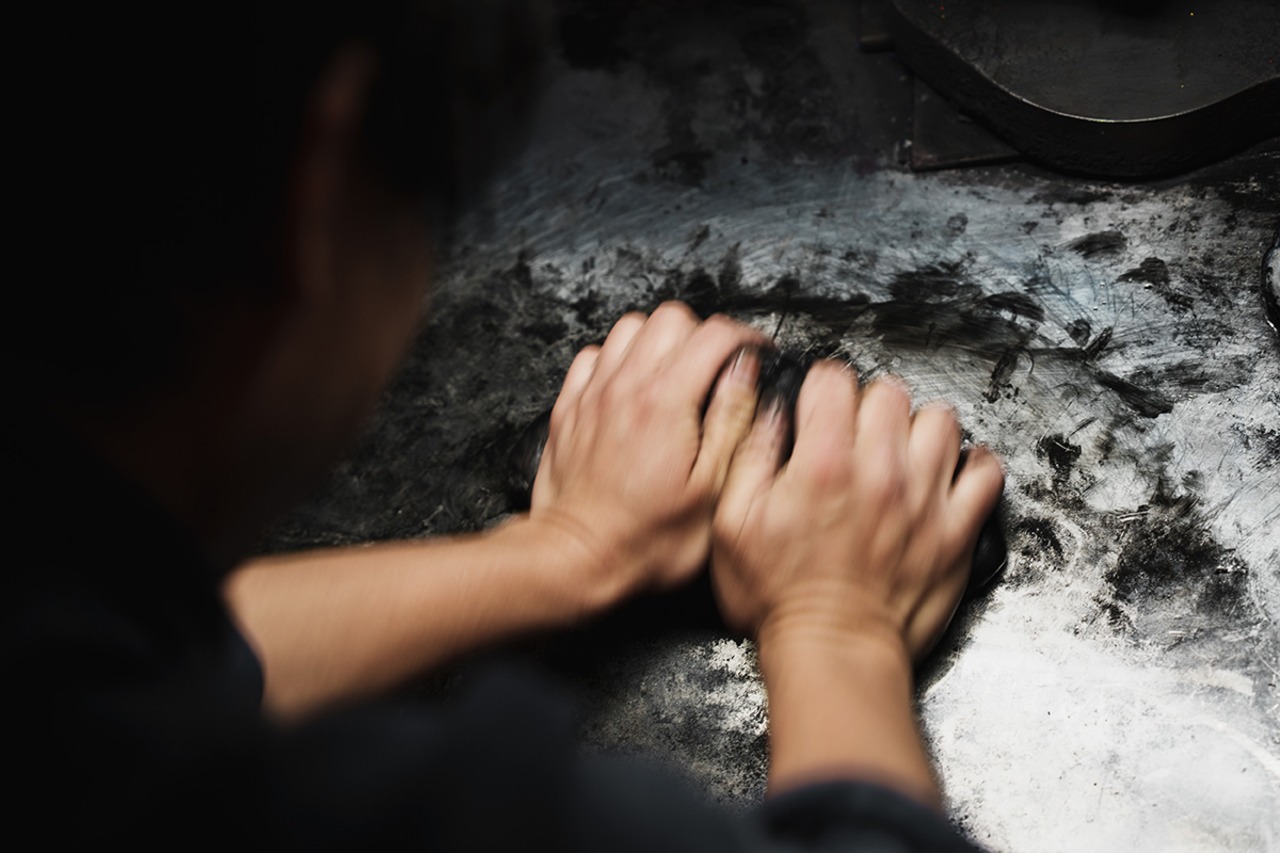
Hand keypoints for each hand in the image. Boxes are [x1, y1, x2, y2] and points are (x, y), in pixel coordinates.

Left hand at [530, 302, 767, 596]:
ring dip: (658, 342)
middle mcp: (625, 386)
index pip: (715, 335)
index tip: (759, 354)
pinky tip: (631, 389)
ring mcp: (592, 394)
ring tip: (675, 376)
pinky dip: (617, 360)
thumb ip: (731, 422)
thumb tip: (746, 372)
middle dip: (702, 335)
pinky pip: (593, 356)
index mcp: (666, 402)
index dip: (747, 337)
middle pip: (670, 317)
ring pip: (629, 328)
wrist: (578, 559)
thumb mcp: (711, 491)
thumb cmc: (645, 541)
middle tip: (716, 370)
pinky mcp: (569, 409)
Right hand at [712, 363, 1003, 658]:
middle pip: (889, 392)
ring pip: (941, 421)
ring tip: (900, 451)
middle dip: (868, 404)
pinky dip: (970, 465)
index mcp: (822, 463)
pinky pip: (985, 472)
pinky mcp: (955, 530)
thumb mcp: (732, 524)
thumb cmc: (780, 599)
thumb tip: (771, 411)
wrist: (831, 653)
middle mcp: (879, 471)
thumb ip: (751, 457)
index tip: (817, 406)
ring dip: (918, 429)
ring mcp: (924, 499)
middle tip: (855, 434)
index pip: (834, 380)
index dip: (820, 388)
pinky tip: (946, 475)